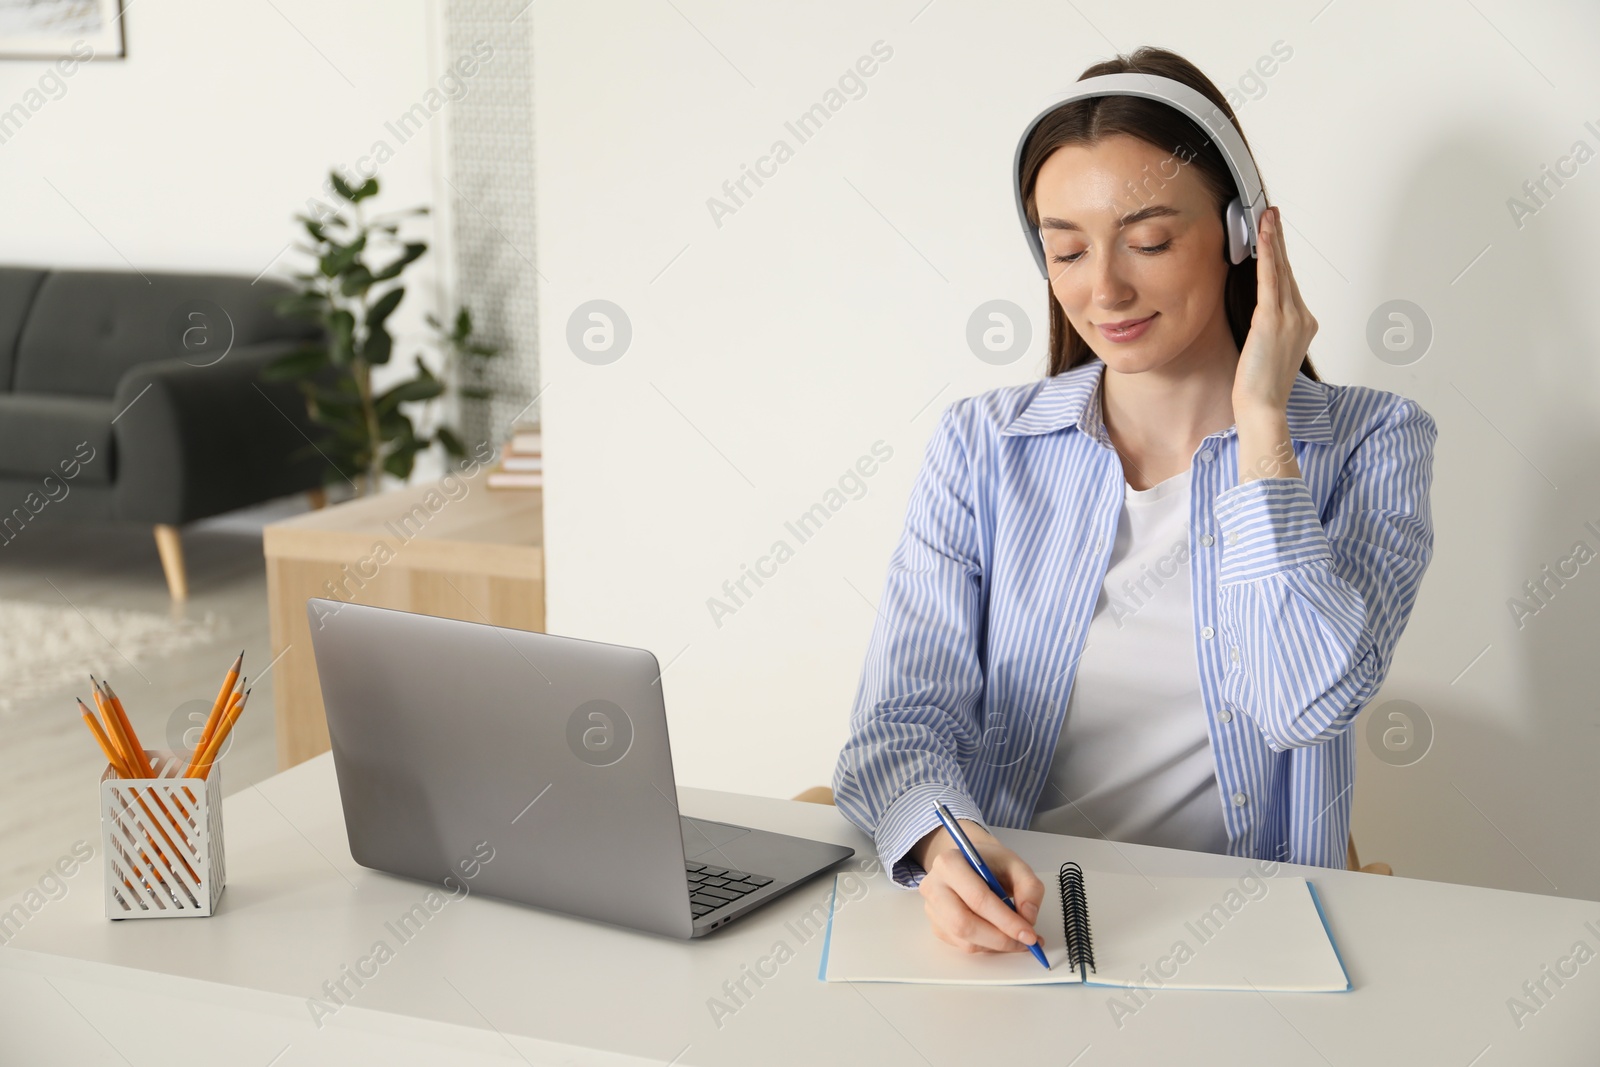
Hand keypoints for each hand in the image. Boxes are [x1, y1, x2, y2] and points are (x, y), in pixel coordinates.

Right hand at [910, 819, 1045, 953]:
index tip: (1029, 934)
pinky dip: (987, 946)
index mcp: (950, 863)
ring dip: (996, 945)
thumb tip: (1028, 917)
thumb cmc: (990, 864)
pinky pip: (963, 945)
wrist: (970, 864)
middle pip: (963, 923)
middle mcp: (934, 886)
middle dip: (999, 938)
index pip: (977, 898)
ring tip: (1018, 939)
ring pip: (964, 939)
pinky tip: (1001, 936)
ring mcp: (932, 908)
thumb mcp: (1016, 865)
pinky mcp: (937, 926)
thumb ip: (1029, 888)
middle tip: (1025, 942)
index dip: (1006, 920)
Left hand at [1232, 205, 1317, 419]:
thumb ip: (1268, 329)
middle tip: (1272, 213)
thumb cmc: (1260, 387)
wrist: (1262, 407)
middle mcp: (1302, 317)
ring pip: (1281, 269)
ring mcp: (1291, 318)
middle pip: (1288, 270)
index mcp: (1303, 324)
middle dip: (1278, 240)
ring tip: (1267, 215)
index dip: (1280, 256)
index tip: (1274, 235)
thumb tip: (1258, 317)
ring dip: (1273, 239)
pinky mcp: (1272, 320)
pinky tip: (1263, 235)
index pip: (1289, 283)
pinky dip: (1267, 255)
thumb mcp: (1267, 351)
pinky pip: (1270, 279)